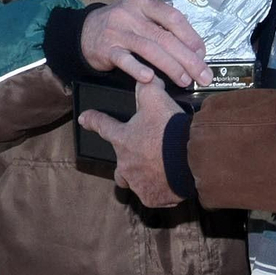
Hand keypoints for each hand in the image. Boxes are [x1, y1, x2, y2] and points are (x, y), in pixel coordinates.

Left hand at [77, 79, 183, 207]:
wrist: (192, 158)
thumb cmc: (171, 131)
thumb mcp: (157, 100)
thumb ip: (147, 87)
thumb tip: (146, 77)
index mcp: (123, 139)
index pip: (102, 125)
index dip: (92, 120)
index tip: (83, 118)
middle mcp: (126, 164)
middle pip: (118, 165)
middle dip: (124, 160)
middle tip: (138, 155)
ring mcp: (138, 183)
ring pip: (133, 181)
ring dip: (140, 176)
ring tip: (154, 170)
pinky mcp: (152, 197)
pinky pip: (151, 195)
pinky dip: (158, 189)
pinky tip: (167, 182)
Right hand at [80, 0, 211, 87]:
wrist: (84, 31)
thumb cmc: (120, 26)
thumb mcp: (140, 16)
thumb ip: (162, 27)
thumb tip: (193, 48)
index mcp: (143, 3)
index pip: (173, 17)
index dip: (191, 36)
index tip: (202, 54)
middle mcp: (131, 14)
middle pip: (165, 37)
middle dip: (187, 58)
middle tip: (202, 74)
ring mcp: (117, 31)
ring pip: (149, 49)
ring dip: (170, 66)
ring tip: (184, 80)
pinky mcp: (106, 49)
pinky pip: (124, 60)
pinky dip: (138, 69)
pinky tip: (150, 78)